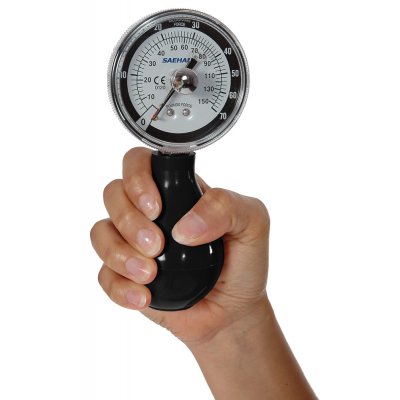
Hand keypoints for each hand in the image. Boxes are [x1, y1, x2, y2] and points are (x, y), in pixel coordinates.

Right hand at [90, 147, 269, 347]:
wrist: (234, 311)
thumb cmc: (243, 263)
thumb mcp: (253, 223)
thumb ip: (226, 206)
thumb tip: (184, 226)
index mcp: (177, 191)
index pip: (139, 163)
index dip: (137, 178)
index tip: (156, 208)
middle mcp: (150, 213)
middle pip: (112, 194)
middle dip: (129, 220)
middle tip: (157, 245)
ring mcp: (134, 243)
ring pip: (100, 232)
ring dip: (119, 253)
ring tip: (150, 274)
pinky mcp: (126, 275)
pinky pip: (103, 274)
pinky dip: (119, 286)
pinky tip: (144, 297)